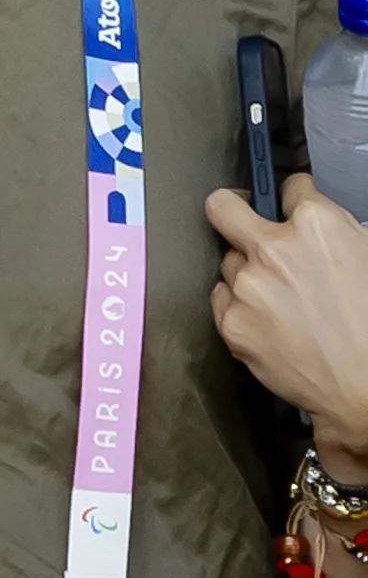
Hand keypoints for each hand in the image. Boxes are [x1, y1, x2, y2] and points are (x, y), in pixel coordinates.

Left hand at [208, 178, 367, 464]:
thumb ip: (340, 236)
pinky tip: (270, 322)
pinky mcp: (232, 321)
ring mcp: (248, 285)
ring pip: (230, 262)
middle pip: (223, 206)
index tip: (293, 205)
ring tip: (281, 299)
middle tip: (243, 220)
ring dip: (248, 272)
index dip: (296, 198)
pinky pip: (223, 299)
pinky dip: (241, 306)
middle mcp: (273, 249)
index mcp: (318, 227)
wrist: (367, 389)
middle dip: (233, 208)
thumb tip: (320, 223)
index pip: (292, 188)